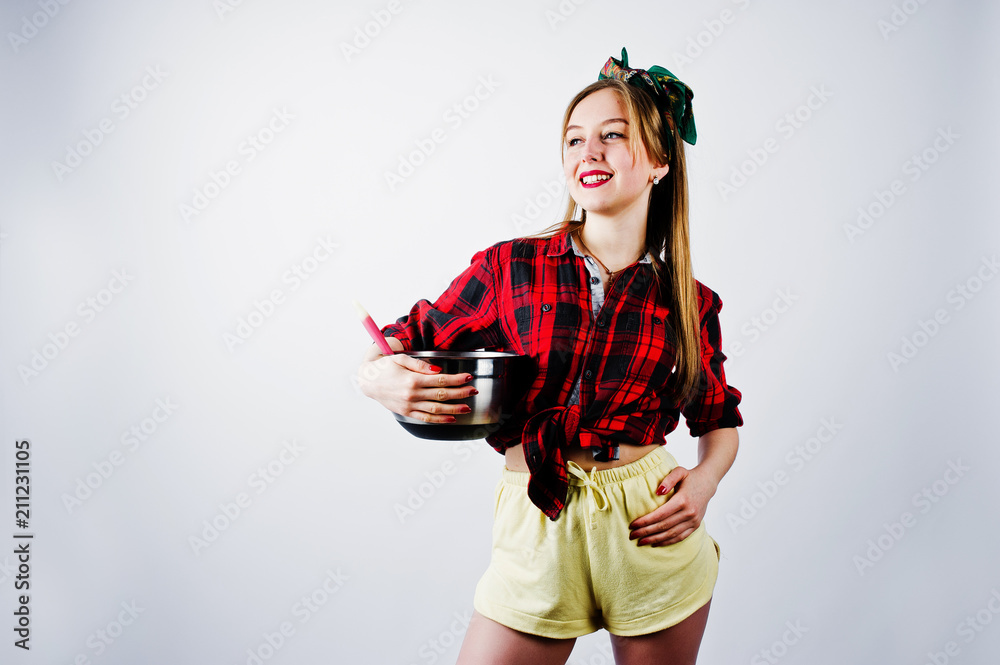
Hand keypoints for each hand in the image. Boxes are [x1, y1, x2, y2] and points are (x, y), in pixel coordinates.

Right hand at [357, 338, 475, 422]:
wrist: (368, 381)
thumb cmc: (385, 367)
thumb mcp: (401, 359)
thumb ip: (421, 365)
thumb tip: (438, 370)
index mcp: (412, 379)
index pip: (440, 380)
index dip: (457, 379)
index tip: (468, 377)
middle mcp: (412, 394)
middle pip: (442, 395)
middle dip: (460, 393)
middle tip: (474, 391)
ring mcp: (409, 405)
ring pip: (436, 409)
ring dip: (454, 409)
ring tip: (467, 408)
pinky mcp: (406, 412)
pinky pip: (426, 418)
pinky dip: (439, 419)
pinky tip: (451, 418)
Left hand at [628, 465, 718, 546]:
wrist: (708, 483)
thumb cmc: (689, 476)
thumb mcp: (679, 472)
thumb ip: (668, 480)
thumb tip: (657, 492)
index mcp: (683, 500)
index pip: (660, 514)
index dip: (645, 521)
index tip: (632, 525)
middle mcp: (689, 513)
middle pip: (664, 526)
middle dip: (646, 532)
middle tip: (632, 535)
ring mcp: (693, 521)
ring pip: (671, 534)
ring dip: (655, 539)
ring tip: (641, 542)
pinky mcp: (696, 525)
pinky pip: (680, 537)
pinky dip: (667, 542)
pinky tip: (655, 543)